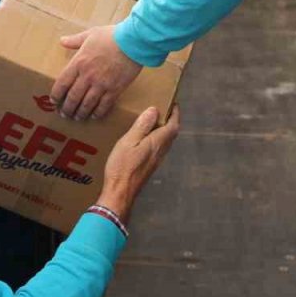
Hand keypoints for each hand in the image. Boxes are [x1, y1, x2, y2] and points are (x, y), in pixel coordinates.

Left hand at [50, 25, 142, 120]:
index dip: (56, 95)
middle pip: (73, 98)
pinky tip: (94, 116)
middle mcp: (87, 76)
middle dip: (67, 108)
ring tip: (77, 117)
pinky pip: (104, 106)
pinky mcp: (115, 90)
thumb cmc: (112, 36)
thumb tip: (62, 40)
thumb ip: (75, 40)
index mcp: (79, 62)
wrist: (133, 41)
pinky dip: (98, 113)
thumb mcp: (90, 34)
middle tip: (64, 114)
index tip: (54, 101)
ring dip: (80, 113)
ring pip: (86, 105)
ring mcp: (101, 84)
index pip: (62, 83)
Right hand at [97, 105, 180, 222]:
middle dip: (170, 120)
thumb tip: (154, 110)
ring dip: (164, 130)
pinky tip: (145, 139)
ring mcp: (156, 161)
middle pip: (171, 134)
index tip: (173, 103)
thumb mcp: (128, 142)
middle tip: (163, 110)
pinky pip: (158, 148)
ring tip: (154, 121)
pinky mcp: (150, 167)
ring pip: (166, 142)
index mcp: (157, 143)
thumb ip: (142, 126)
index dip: (175, 113)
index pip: (173, 125)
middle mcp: (161, 152)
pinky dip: (157, 139)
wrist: (120, 193)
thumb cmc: (122, 166)